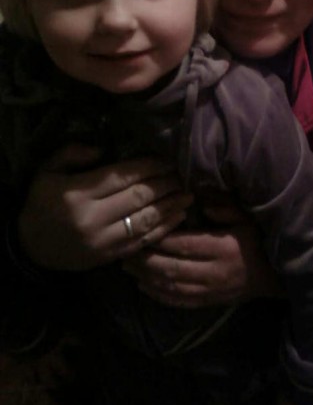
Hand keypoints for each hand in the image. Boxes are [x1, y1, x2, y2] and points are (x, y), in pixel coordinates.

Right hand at [18, 144, 188, 270]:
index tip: (167, 160)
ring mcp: (103, 240)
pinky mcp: (110, 257)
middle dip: (165, 184)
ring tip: (188, 195)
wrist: (31, 248)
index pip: (121, 176)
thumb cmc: (42, 203)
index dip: (149, 167)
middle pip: (138, 197)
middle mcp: (93, 217)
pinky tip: (178, 217)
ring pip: (145, 221)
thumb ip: (72, 153)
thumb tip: (102, 148)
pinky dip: (164, 229)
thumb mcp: (47, 171)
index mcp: (78, 193)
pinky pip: (142, 242)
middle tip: (183, 175)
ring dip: (170, 207)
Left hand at [124, 203, 281, 306]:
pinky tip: (144, 286)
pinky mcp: (208, 302)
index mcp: (221, 248)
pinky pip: (179, 301)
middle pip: (171, 268)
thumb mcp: (246, 217)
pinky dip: (158, 295)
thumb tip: (199, 201)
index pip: (183, 244)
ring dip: (146, 278)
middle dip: (145, 260)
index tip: (141, 230)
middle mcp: (212, 272)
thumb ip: (224, 208)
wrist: (274, 275)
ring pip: (171, 287)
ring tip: (127, 267)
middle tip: (125, 250)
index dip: (159, 239)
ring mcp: (210, 290)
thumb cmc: (258, 240)